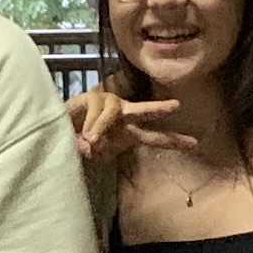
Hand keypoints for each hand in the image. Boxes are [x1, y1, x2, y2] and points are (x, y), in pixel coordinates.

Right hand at [65, 89, 189, 166]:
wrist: (57, 130)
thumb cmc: (78, 143)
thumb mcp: (92, 154)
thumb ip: (95, 152)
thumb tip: (91, 146)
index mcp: (128, 133)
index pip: (154, 137)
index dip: (173, 141)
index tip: (195, 145)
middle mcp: (123, 116)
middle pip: (143, 111)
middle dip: (159, 109)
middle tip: (176, 106)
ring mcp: (108, 104)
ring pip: (113, 111)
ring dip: (101, 127)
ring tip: (91, 141)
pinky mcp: (92, 98)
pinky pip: (96, 111)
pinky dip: (91, 124)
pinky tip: (82, 133)